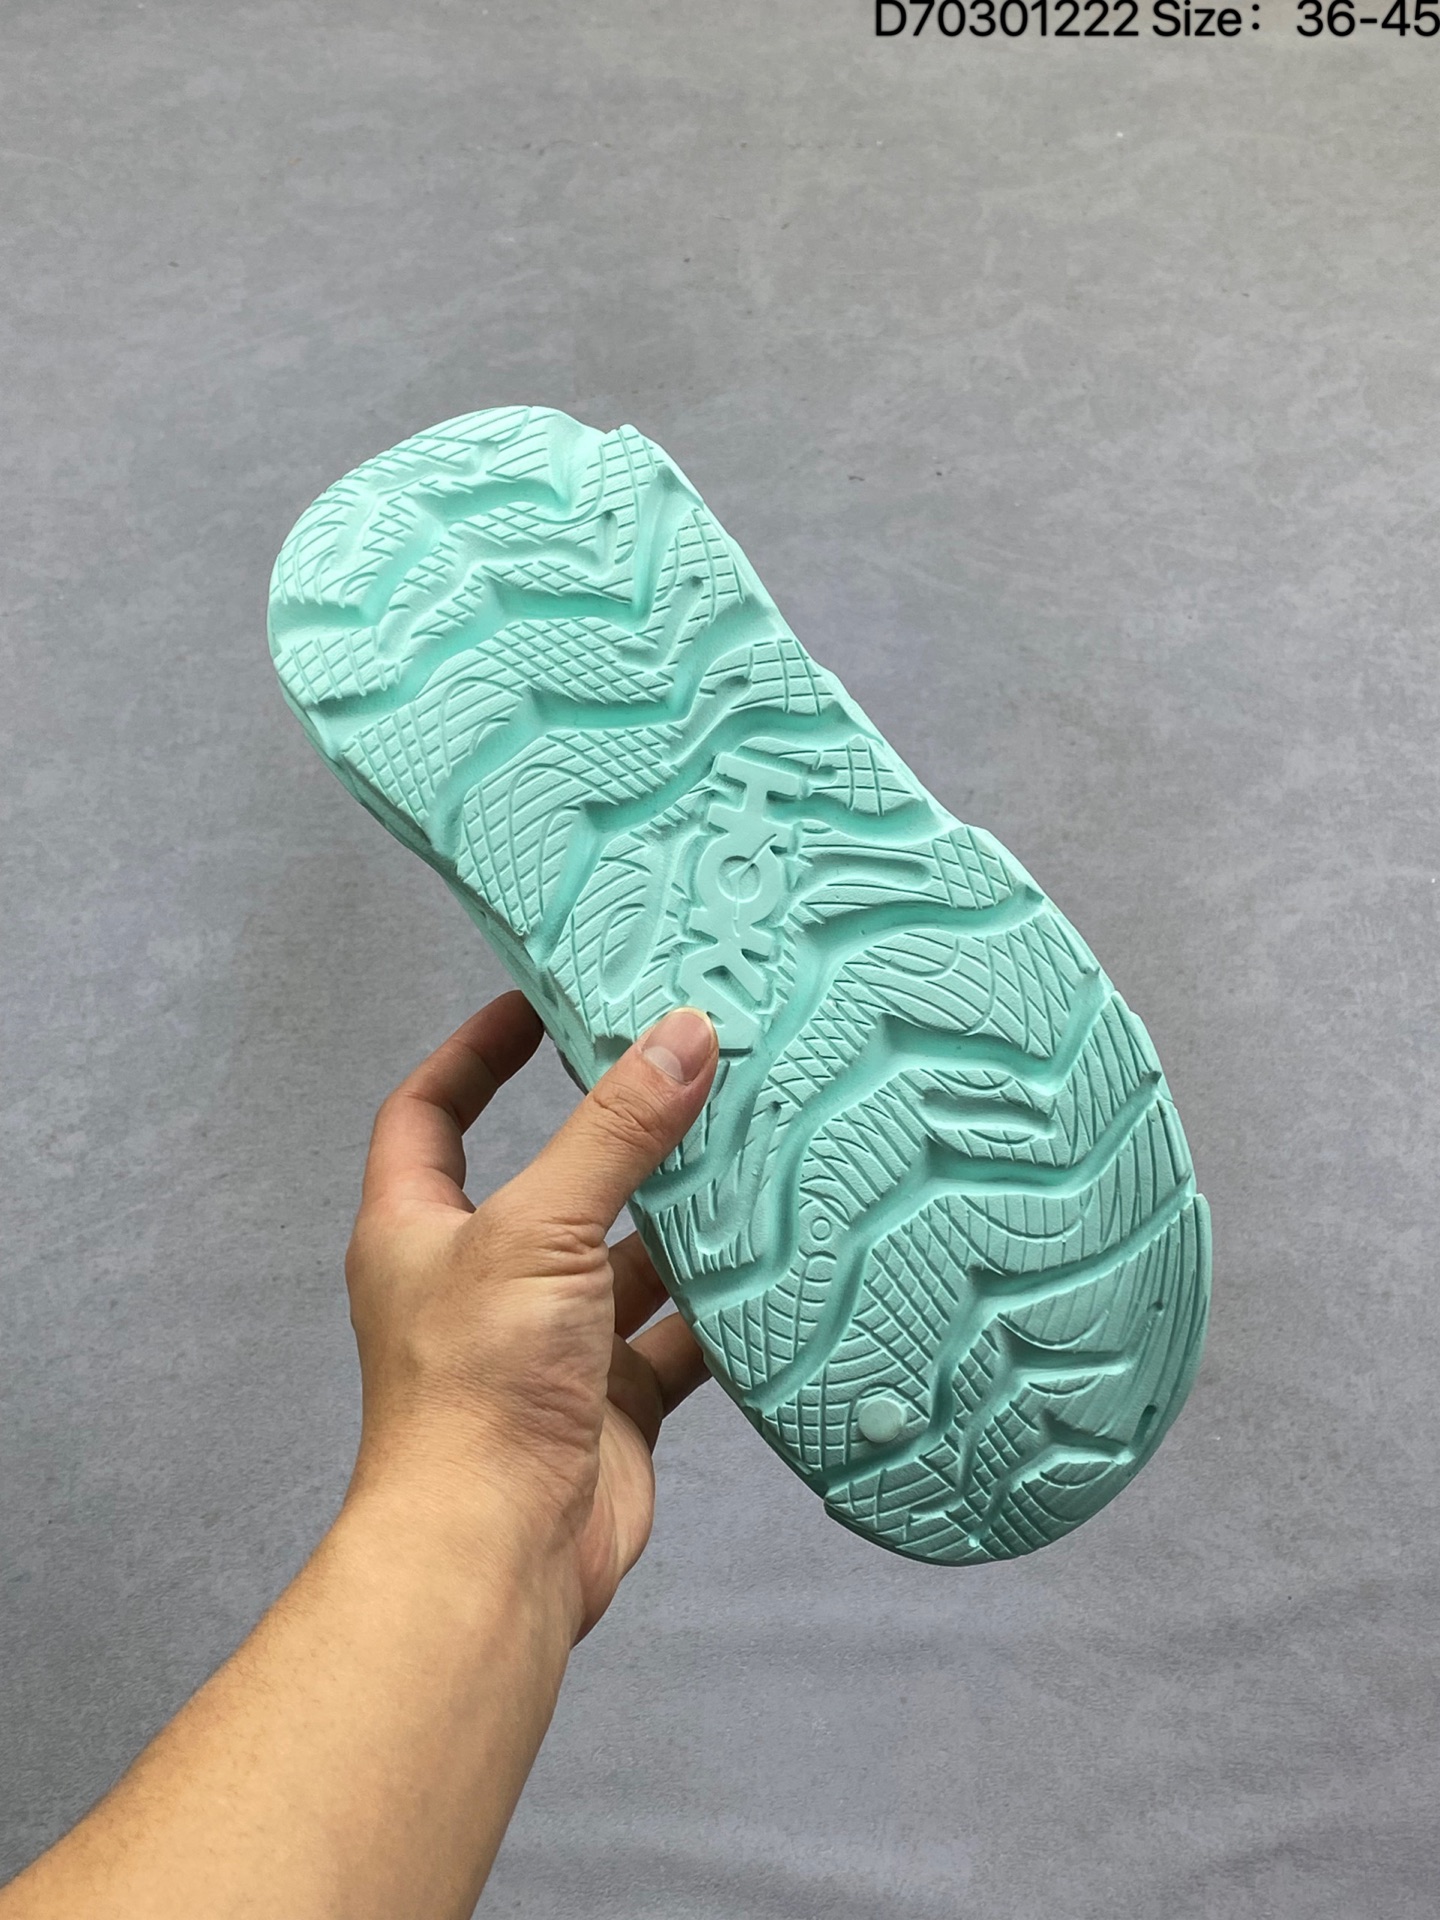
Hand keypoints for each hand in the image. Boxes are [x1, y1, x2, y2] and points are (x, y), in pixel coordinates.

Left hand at [342, 992, 719, 1638]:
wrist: (497, 1554)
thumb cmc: (477, 1388)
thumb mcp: (541, 1229)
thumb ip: (615, 1134)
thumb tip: (681, 1036)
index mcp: (421, 1229)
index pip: (431, 1112)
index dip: (476, 1051)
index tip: (538, 1000)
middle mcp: (480, 1280)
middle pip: (549, 1180)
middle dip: (613, 1130)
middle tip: (684, 1069)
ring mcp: (548, 1342)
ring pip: (622, 1259)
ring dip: (678, 1217)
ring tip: (749, 1150)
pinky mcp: (609, 1400)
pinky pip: (674, 1336)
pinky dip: (720, 1308)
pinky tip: (773, 1268)